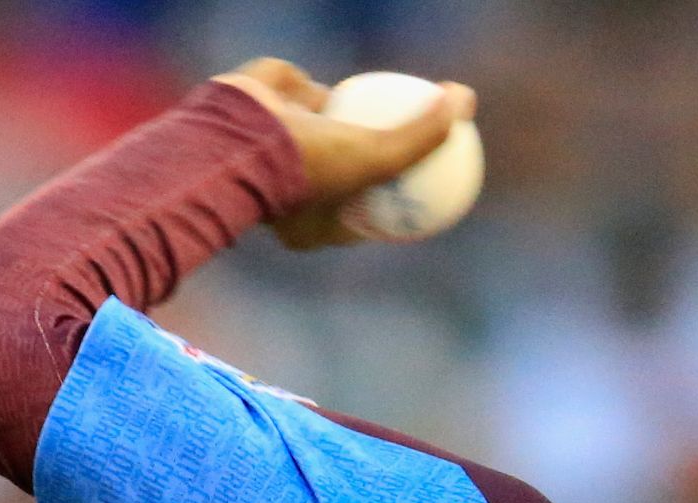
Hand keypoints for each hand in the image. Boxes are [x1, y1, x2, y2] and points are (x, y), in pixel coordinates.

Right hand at [216, 57, 475, 249]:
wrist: (231, 136)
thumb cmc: (306, 165)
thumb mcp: (376, 158)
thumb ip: (421, 138)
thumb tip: (465, 104)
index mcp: (305, 226)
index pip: (361, 217)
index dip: (394, 204)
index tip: (430, 188)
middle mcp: (286, 194)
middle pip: (343, 174)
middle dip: (374, 161)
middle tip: (417, 141)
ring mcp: (267, 155)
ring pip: (318, 136)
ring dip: (345, 124)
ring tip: (390, 107)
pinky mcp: (256, 114)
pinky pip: (298, 99)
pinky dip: (317, 91)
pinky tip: (354, 80)